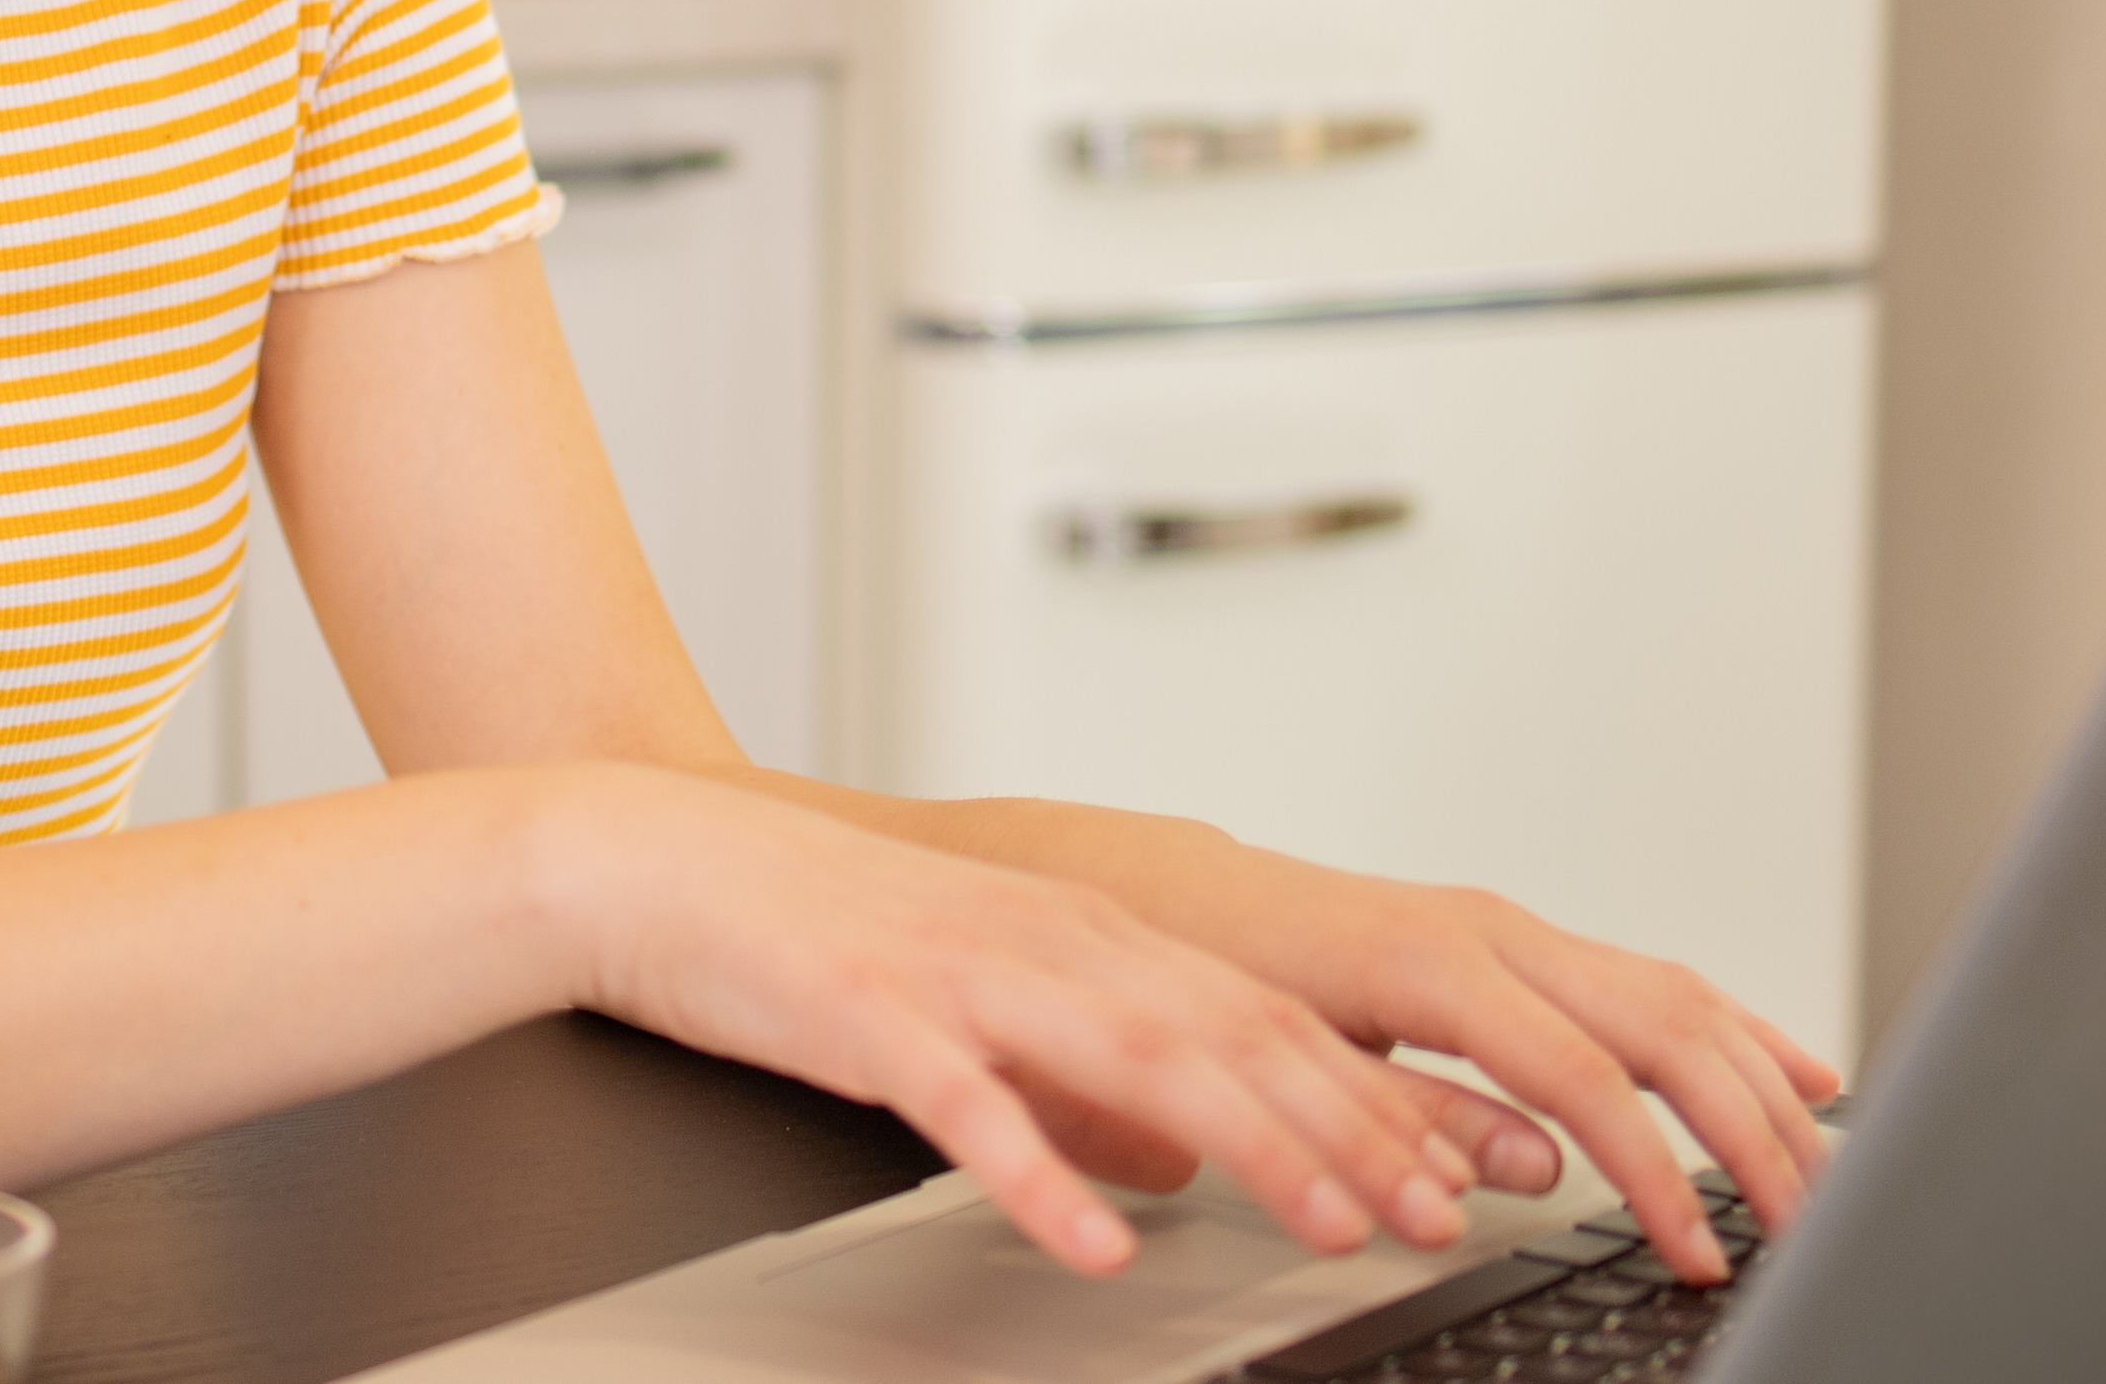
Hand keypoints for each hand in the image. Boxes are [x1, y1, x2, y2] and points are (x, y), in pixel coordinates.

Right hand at [520, 767, 1548, 1274]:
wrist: (653, 863)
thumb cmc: (810, 939)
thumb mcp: (978, 995)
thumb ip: (1082, 1070)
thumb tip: (1172, 1163)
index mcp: (1087, 937)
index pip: (1264, 1018)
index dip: (1368, 1097)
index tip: (1452, 1173)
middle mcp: (1050, 945)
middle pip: (1236, 1038)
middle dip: (1353, 1131)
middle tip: (1437, 1213)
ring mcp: (965, 976)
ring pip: (1143, 1061)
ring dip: (1255, 1148)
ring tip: (1331, 1226)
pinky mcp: (871, 1018)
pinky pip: (974, 1108)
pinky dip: (1045, 1178)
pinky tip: (1095, 1243)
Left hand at [1047, 825, 1843, 1283]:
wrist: (1161, 894)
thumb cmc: (1200, 976)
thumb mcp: (1280, 1069)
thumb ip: (1406, 1122)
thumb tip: (1528, 1174)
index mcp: (1431, 966)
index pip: (1583, 1077)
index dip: (1653, 1171)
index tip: (1700, 1247)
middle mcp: (1488, 933)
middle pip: (1660, 1028)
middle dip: (1746, 1132)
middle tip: (1802, 1226)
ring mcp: (1510, 930)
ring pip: (1673, 997)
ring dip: (1760, 1085)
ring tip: (1824, 1170)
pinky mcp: (1516, 944)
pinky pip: (1651, 982)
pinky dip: (1732, 1030)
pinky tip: (1793, 1073)